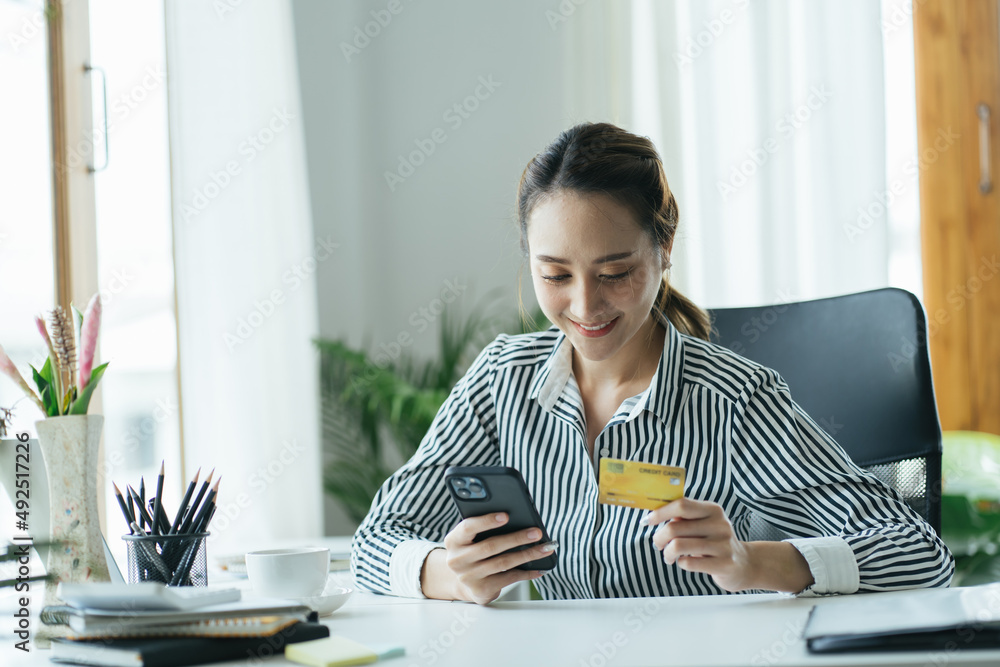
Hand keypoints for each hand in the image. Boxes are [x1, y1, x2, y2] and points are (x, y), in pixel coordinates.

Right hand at [428, 512, 554, 604]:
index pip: (468, 527)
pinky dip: (526, 572)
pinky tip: (539, 568)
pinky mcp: (481, 590)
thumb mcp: (469, 539)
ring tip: (545, 548)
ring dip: (527, 555)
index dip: (487, 521)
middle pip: (491, 546)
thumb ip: (482, 529)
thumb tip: (517, 520)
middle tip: (536, 532)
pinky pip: (509, 578)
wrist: (461, 580)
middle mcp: (457, 560)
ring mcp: (469, 577)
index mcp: (453, 541)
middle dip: (517, 538)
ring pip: (503, 563)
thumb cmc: (471, 551)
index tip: (506, 515)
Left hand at [646, 498, 753, 591]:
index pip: (681, 505)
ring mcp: (723, 544)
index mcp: (713, 510)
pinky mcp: (724, 564)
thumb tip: (655, 515)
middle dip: (659, 537)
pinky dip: (680, 563)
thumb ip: (684, 518)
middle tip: (658, 544)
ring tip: (668, 557)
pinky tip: (685, 563)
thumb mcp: (704, 524)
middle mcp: (720, 524)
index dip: (660, 512)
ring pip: (678, 546)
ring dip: (667, 553)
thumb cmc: (715, 542)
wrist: (744, 564)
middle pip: (675, 527)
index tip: (648, 520)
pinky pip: (688, 563)